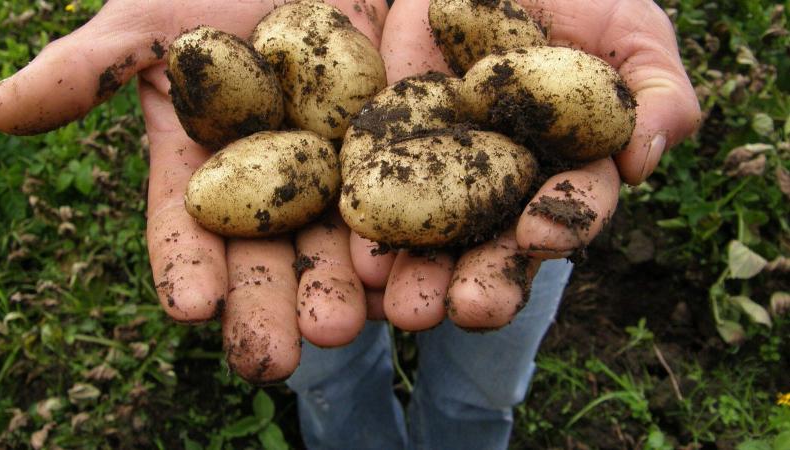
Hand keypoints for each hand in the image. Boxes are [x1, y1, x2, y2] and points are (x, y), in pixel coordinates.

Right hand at [0, 0, 387, 382]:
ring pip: (339, 247)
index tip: (189, 308)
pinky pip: (405, 209)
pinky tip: (408, 284)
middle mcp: (270, 189)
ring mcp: (336, 180)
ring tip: (348, 330)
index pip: (188, 230)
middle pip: (268, 257)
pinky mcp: (395, 163)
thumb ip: (89, 67)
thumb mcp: (152, 21)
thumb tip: (0, 111)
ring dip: (343, 293)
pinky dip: (407, 247)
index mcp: (206, 170)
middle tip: (275, 359)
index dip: (187, 267)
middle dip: (270, 307)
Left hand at [351, 0, 700, 330]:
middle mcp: (503, 186)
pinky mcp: (385, 151)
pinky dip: (364, 229)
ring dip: (419, 276)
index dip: (562, 222)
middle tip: (468, 309)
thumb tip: (644, 161)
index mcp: (567, 167)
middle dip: (485, 281)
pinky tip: (357, 261)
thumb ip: (657, 92)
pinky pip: (373, 192)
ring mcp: (440, 172)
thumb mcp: (630, 28)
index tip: (539, 234)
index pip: (572, 206)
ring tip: (406, 309)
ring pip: (431, 237)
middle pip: (496, 244)